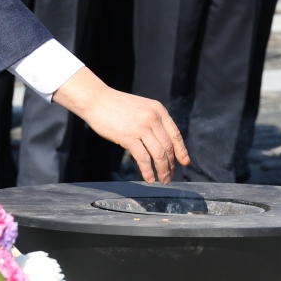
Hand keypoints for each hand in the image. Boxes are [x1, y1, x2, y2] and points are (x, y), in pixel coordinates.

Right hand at [53, 68, 189, 183]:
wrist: (97, 100)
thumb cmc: (117, 105)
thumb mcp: (142, 108)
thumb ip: (153, 121)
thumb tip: (162, 143)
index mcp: (158, 110)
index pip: (175, 134)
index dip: (181, 151)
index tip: (184, 162)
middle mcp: (153, 118)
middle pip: (168, 147)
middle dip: (171, 165)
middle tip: (169, 176)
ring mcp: (141, 127)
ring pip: (159, 155)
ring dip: (163, 171)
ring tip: (162, 180)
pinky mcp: (129, 137)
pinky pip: (143, 158)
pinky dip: (148, 171)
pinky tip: (149, 178)